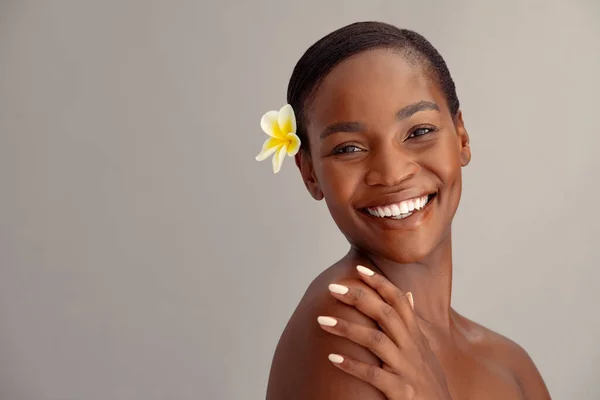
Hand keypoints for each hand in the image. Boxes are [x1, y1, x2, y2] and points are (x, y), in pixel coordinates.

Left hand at [318, 265, 452, 399]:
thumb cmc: (428, 381)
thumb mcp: (424, 349)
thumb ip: (413, 323)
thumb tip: (407, 295)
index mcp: (416, 336)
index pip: (399, 301)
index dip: (380, 283)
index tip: (359, 269)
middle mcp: (413, 348)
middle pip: (386, 314)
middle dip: (359, 298)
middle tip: (332, 288)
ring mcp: (407, 369)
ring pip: (376, 341)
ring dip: (347, 328)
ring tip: (321, 321)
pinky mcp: (401, 391)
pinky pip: (373, 375)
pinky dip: (353, 365)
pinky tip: (333, 358)